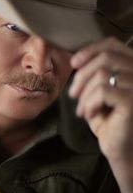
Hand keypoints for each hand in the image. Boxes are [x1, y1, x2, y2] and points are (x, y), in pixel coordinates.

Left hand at [69, 37, 132, 192]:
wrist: (120, 148)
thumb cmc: (109, 120)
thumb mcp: (99, 91)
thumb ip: (94, 73)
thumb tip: (76, 59)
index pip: (113, 44)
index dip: (90, 49)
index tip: (74, 63)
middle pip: (105, 58)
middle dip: (82, 75)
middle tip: (72, 95)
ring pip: (101, 75)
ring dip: (84, 94)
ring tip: (81, 110)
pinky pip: (103, 91)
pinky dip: (89, 103)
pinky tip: (89, 115)